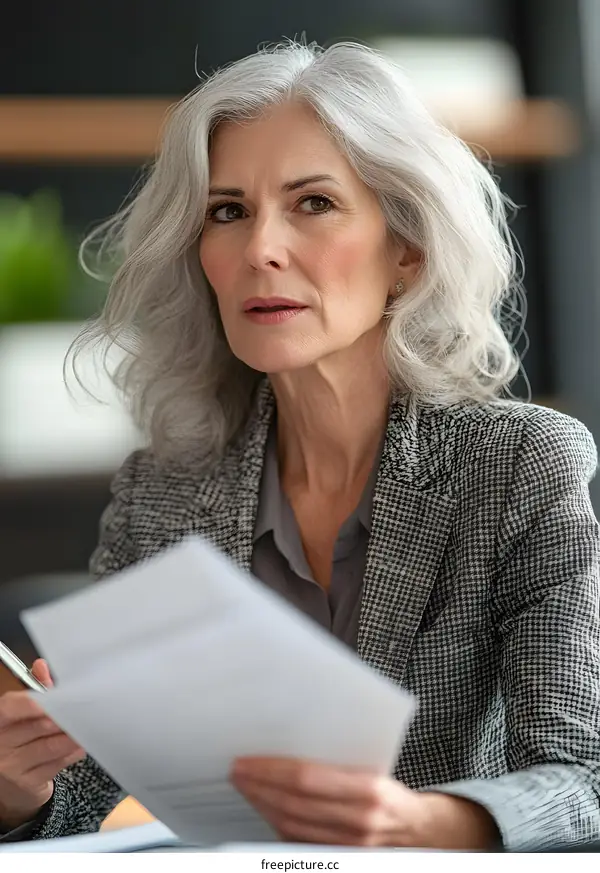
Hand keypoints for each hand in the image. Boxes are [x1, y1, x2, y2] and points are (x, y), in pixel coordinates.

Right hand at [0, 659, 84, 829]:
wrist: (11, 782)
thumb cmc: (21, 738)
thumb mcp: (23, 712)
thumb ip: (36, 688)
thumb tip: (41, 666)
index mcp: (0, 720)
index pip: (11, 708)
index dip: (32, 703)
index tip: (55, 698)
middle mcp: (1, 743)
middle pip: (37, 726)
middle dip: (64, 717)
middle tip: (83, 708)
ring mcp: (12, 766)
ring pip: (49, 746)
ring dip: (72, 735)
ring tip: (86, 725)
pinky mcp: (28, 784)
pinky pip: (56, 764)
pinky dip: (72, 752)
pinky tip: (80, 744)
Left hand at [230, 756, 498, 848]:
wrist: (421, 829)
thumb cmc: (393, 788)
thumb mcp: (373, 763)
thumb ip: (339, 757)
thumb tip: (293, 737)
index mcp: (369, 788)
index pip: (307, 779)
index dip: (272, 770)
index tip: (247, 760)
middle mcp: (360, 820)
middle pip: (293, 805)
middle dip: (259, 786)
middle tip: (236, 770)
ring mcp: (350, 845)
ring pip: (291, 827)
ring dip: (261, 805)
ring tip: (245, 786)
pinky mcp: (342, 857)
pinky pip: (298, 842)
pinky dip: (276, 824)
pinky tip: (265, 807)